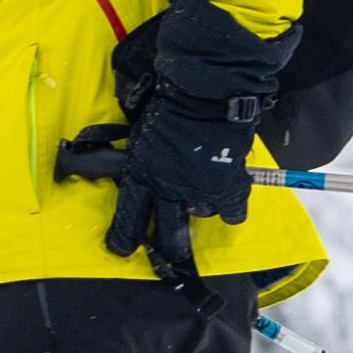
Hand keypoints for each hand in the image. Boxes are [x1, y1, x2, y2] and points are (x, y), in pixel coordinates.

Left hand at [100, 0, 293, 287]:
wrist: (206, 93)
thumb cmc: (168, 101)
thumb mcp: (140, 128)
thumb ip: (136, 152)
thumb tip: (119, 156)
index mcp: (140, 176)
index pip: (127, 217)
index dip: (122, 239)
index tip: (120, 249)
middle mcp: (167, 192)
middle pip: (166, 236)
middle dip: (169, 251)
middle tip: (172, 259)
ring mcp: (199, 193)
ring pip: (200, 215)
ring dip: (201, 205)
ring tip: (203, 190)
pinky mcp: (228, 189)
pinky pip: (232, 212)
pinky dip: (233, 204)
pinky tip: (230, 193)